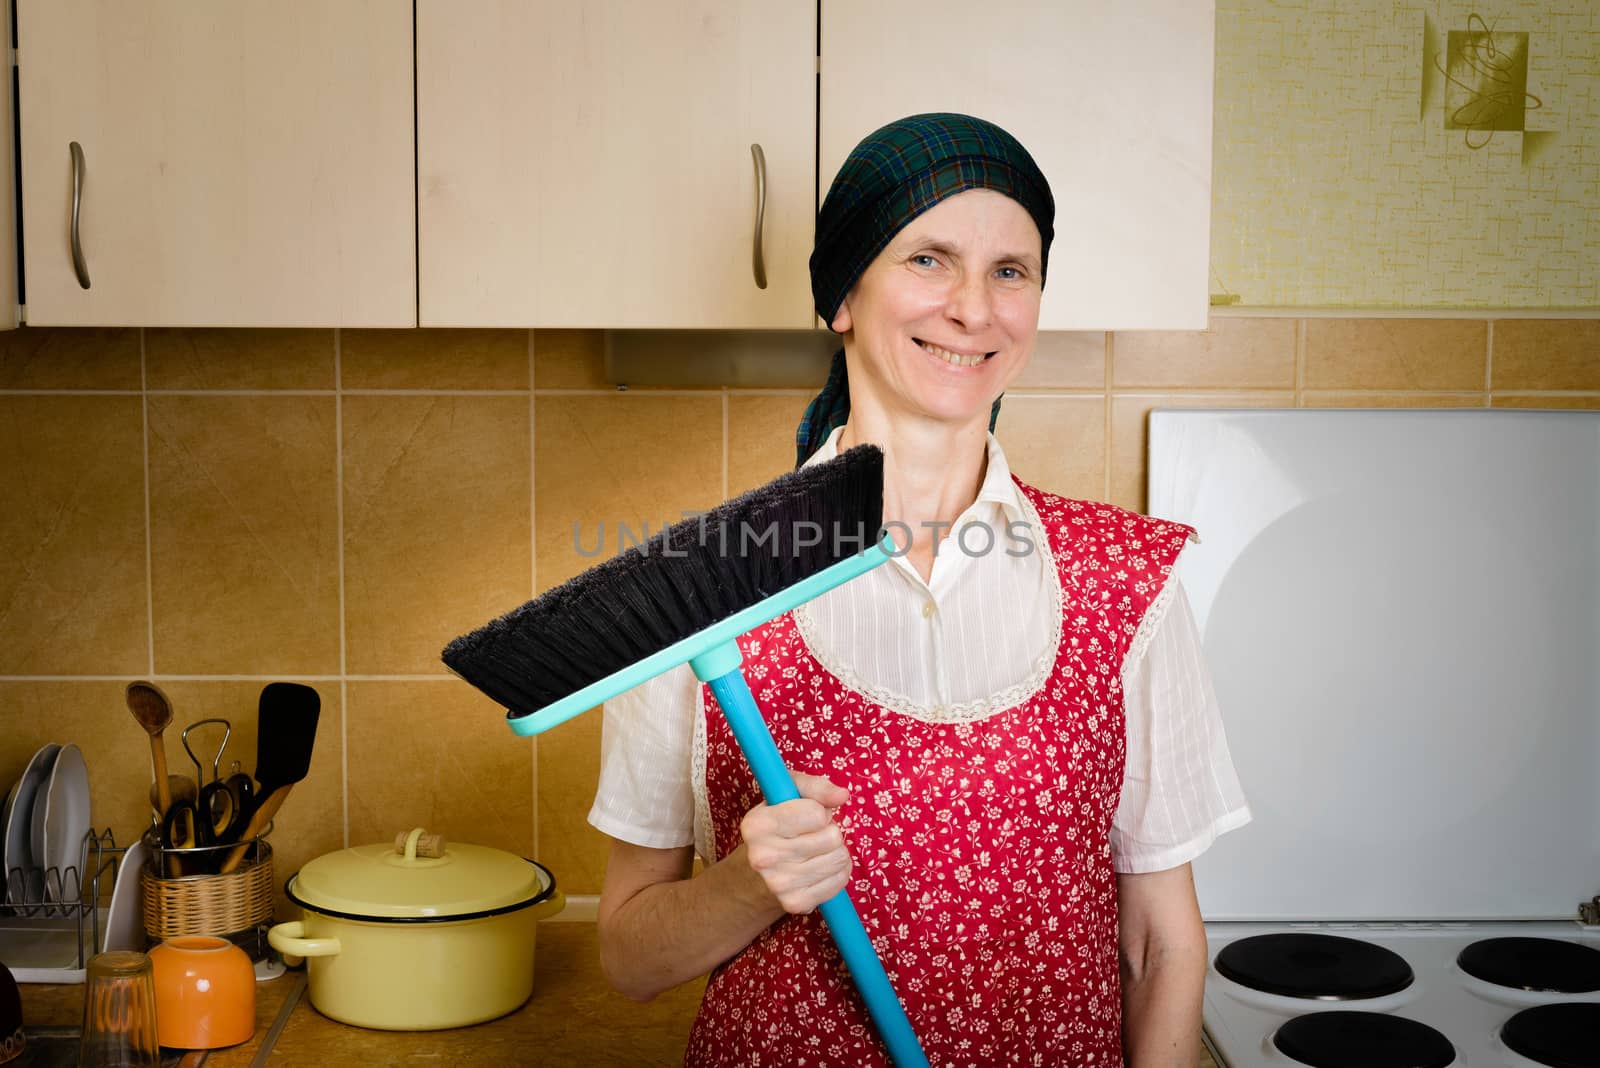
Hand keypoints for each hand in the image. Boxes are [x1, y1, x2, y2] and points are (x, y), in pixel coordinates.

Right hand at [739, 773, 850, 914]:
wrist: (755, 875)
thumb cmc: (777, 826)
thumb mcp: (788, 794)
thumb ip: (815, 787)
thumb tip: (842, 795)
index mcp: (757, 825)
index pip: (816, 814)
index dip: (819, 812)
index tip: (808, 816)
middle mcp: (764, 857)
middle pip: (832, 837)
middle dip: (830, 831)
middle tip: (814, 835)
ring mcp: (779, 884)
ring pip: (839, 859)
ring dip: (836, 851)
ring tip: (818, 850)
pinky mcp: (795, 903)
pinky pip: (840, 880)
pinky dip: (837, 871)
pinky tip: (820, 867)